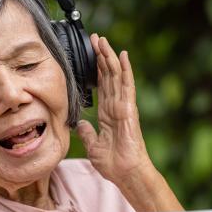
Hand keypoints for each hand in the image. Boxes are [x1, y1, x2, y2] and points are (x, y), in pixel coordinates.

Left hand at [77, 34, 151, 183]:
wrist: (126, 172)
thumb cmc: (114, 163)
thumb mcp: (93, 146)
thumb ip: (88, 134)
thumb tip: (81, 125)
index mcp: (108, 114)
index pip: (102, 86)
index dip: (97, 69)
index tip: (92, 55)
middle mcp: (117, 106)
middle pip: (108, 75)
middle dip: (101, 56)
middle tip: (95, 39)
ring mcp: (124, 105)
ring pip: (116, 75)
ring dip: (109, 57)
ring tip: (102, 40)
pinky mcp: (129, 108)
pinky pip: (127, 85)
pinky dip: (125, 69)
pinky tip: (122, 55)